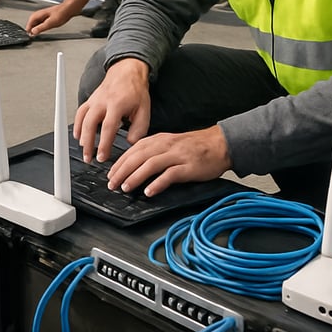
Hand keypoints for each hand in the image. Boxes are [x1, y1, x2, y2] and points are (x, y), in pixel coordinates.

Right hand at [25, 4, 77, 35]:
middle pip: (32, 22)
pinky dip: (40, 26)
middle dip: (31, 28)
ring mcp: (44, 15)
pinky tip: (43, 29)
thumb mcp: (50, 23)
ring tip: (35, 33)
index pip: (29, 23)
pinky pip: (41, 22)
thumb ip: (41, 28)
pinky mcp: (49, 16)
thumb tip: (33, 32)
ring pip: (37, 22)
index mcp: (38, 15)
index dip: (28, 29)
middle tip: (31, 35)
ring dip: (35, 27)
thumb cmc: (61, 13)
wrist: (68, 9)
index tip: (28, 34)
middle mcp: (40, 14)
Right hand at [72, 58, 152, 162]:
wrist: (126, 72)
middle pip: (90, 124)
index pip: (108, 127)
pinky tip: (78, 136)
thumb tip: (131, 143)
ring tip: (83, 150)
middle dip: (88, 143)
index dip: (104, 144)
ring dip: (81, 136)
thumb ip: (139, 128)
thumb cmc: (135, 90)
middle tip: (89, 158)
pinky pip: (80, 113)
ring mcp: (94, 100)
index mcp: (117, 104)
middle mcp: (103, 102)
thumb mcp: (144, 109)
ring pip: (82, 119)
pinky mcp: (90, 100)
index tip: (102, 156)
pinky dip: (77, 125)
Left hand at [105, 127, 230, 196]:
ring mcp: (177, 155)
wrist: (220, 144)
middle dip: (122, 171)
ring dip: (135, 176)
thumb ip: (153, 151)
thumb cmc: (195, 146)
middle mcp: (165, 145)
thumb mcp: (170, 143)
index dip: (120, 162)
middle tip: (112, 183)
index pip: (133, 150)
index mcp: (159, 139)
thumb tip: (134, 164)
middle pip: (138, 157)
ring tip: (125, 187)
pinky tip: (149, 191)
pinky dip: (158, 183)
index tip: (110, 174)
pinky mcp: (188, 167)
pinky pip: (170, 174)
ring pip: (151, 164)